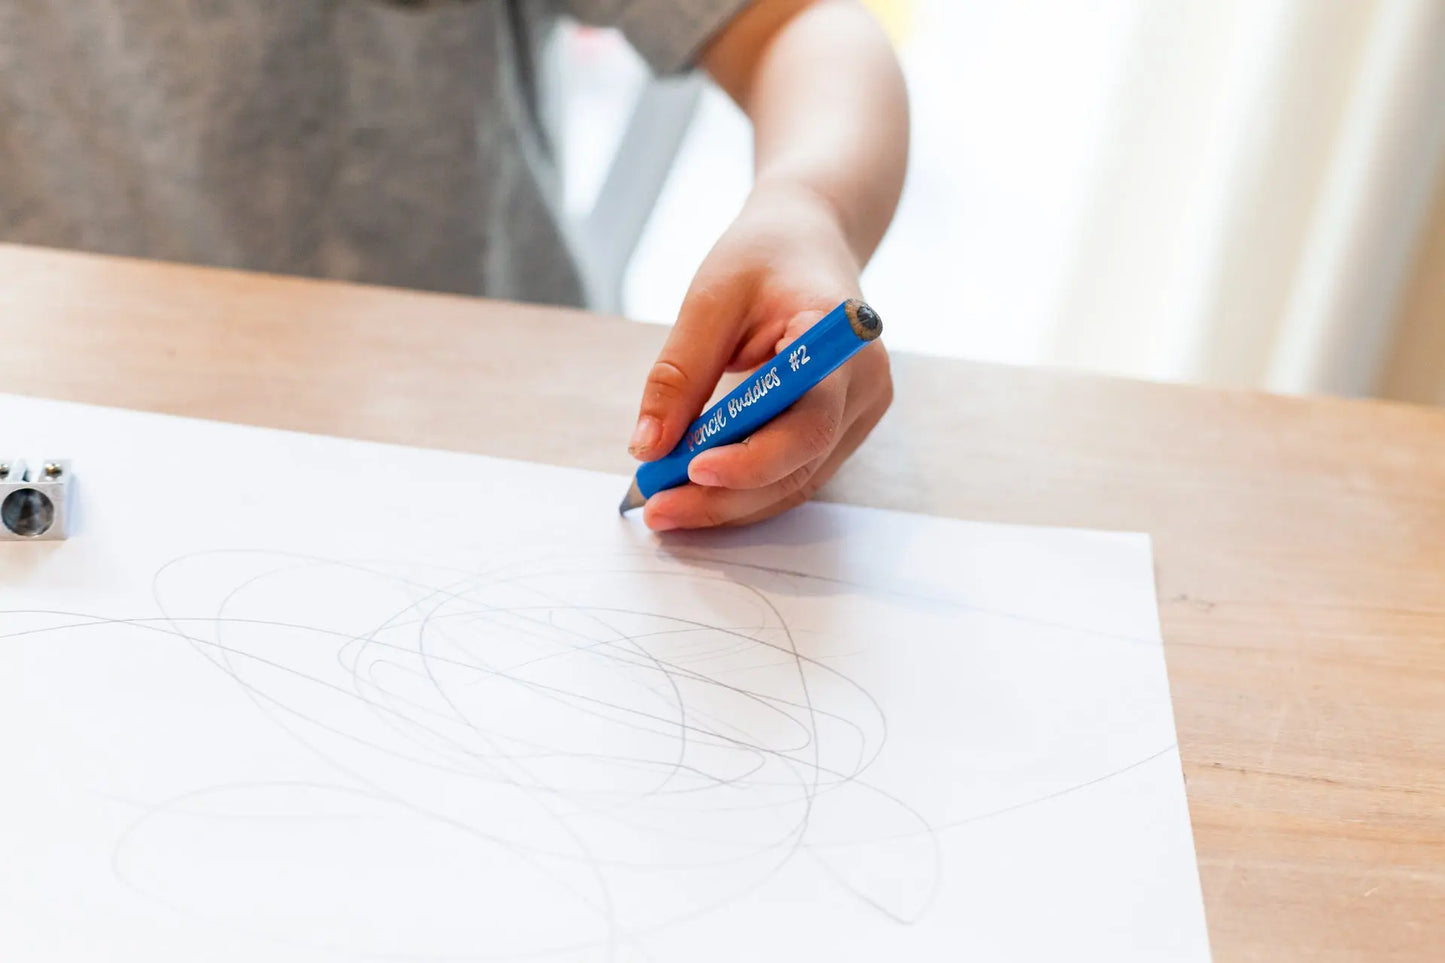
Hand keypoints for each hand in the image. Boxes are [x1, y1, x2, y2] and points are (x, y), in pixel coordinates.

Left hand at [627, 185, 892, 530]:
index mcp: (840, 338)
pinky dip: (744, 490)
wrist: (809, 239)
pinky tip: (695, 495)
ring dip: (730, 504)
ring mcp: (859, 410)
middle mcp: (864, 382)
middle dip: (726, 496)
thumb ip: (679, 373)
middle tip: (658, 508)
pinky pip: (794, 472)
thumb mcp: (710, 298)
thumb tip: (647, 447)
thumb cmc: (763, 256)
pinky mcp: (842, 427)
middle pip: (800, 463)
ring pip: (796, 480)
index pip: (809, 420)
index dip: (754, 458)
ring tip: (666, 507)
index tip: (691, 470)